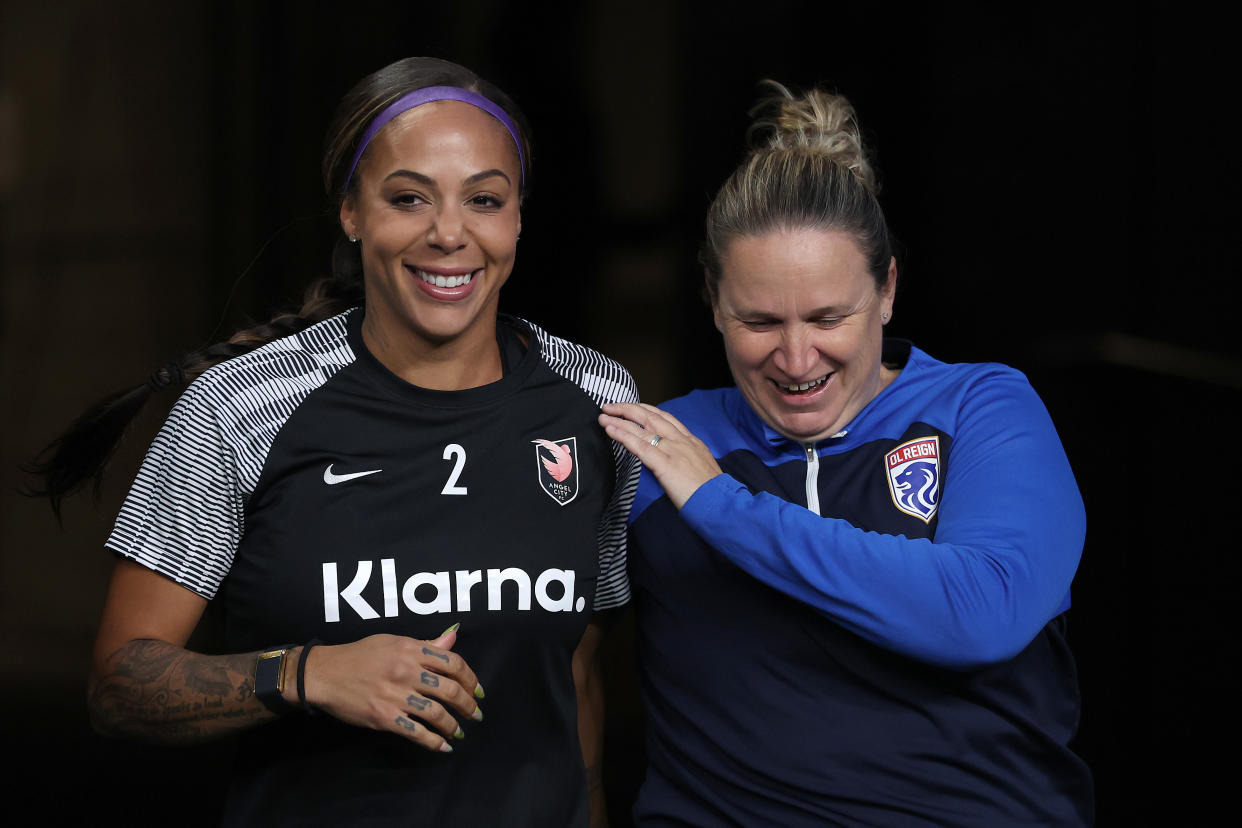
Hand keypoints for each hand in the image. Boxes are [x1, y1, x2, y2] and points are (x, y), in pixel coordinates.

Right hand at [302, 627, 483, 752]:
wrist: (325, 673)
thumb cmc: (359, 655)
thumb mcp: (393, 641)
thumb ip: (425, 644)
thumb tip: (453, 637)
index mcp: (411, 650)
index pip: (453, 662)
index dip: (471, 679)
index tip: (478, 691)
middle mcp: (407, 671)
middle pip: (450, 690)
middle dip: (469, 705)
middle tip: (476, 714)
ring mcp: (396, 696)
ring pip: (437, 714)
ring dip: (454, 726)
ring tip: (460, 732)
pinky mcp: (384, 717)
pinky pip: (416, 732)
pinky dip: (433, 742)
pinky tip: (443, 747)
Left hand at [599, 402, 722, 509]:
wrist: (720, 503)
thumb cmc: (711, 492)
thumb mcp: (701, 467)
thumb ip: (686, 459)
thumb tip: (672, 460)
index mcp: (691, 441)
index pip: (665, 418)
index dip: (645, 410)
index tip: (631, 407)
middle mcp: (681, 441)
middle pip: (651, 416)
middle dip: (628, 408)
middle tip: (610, 406)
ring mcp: (673, 451)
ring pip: (643, 428)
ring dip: (620, 420)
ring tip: (604, 416)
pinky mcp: (665, 464)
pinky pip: (640, 446)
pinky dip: (623, 435)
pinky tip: (611, 430)